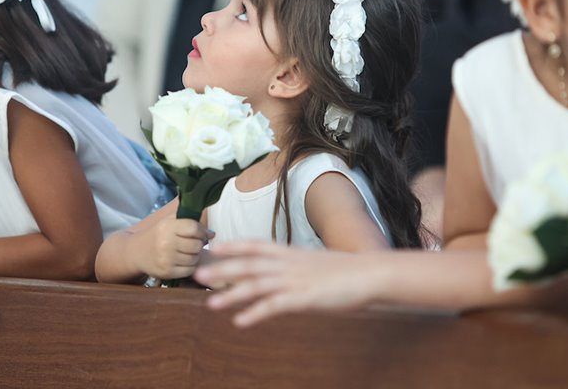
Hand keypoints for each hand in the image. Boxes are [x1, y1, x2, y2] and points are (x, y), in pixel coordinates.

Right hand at [133, 216, 212, 280]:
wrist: (138, 252)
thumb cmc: (159, 234)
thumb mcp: (170, 221)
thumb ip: (191, 222)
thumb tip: (212, 234)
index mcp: (167, 226)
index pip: (194, 228)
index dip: (201, 231)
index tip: (200, 234)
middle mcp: (166, 242)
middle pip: (196, 245)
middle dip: (199, 245)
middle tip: (193, 244)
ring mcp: (166, 259)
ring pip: (194, 258)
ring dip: (195, 256)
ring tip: (187, 252)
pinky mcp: (167, 272)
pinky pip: (189, 270)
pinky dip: (190, 266)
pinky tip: (183, 261)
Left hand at [194, 241, 379, 326]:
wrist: (371, 274)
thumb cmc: (346, 272)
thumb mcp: (316, 265)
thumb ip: (297, 268)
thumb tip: (285, 274)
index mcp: (292, 254)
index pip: (256, 245)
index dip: (234, 246)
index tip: (213, 247)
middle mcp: (289, 264)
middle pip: (248, 265)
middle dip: (221, 270)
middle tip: (197, 274)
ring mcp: (296, 281)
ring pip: (256, 285)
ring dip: (231, 294)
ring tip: (210, 303)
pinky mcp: (305, 299)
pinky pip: (275, 306)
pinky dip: (256, 313)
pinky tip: (240, 322)